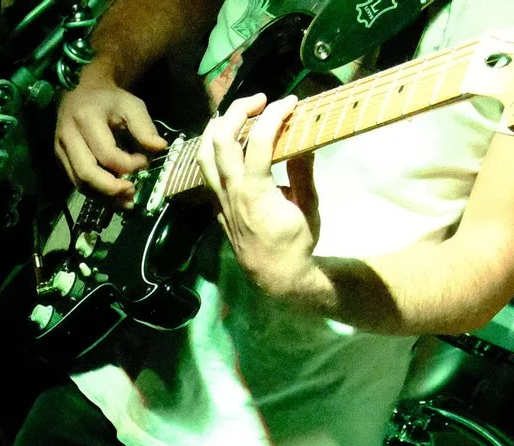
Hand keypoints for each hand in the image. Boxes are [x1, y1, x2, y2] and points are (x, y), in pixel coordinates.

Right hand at [56, 72, 166, 201]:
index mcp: (86, 119)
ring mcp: (61, 151)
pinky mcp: (61, 161)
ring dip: (105, 197)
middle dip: (112, 189)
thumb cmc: (109, 100)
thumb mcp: (131, 105)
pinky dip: (97, 194)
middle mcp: (68, 137)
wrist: (81, 93)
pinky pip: (78, 184)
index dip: (128, 164)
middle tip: (132, 192)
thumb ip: (145, 127)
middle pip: (87, 174)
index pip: (107, 153)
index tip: (145, 161)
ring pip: (81, 184)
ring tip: (127, 202)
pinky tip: (114, 196)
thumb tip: (160, 148)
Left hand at [197, 94, 320, 302]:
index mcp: (257, 194)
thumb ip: (303, 171)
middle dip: (240, 110)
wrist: (275, 276)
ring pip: (204, 152)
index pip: (259, 142)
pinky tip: (230, 137)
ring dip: (219, 126)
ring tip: (239, 113)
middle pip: (222, 139)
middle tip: (262, 100)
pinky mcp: (216, 203)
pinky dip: (214, 146)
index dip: (274, 115)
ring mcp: (220, 199)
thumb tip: (305, 138)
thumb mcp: (308, 207)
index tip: (291, 102)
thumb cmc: (298, 243)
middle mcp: (232, 193)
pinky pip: (206, 168)